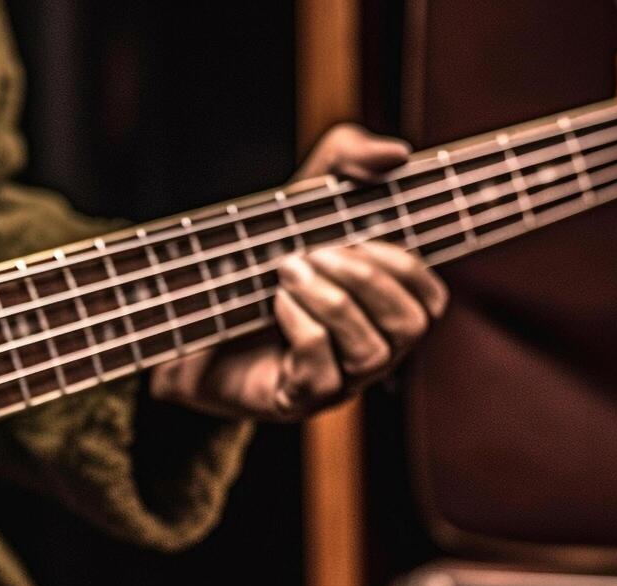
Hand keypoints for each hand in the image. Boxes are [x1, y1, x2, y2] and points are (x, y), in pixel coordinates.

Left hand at [149, 124, 448, 420]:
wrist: (186, 308)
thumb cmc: (258, 258)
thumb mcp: (301, 198)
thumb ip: (347, 160)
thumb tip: (397, 153)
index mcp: (382, 307)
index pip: (430, 299)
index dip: (406, 266)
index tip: (359, 235)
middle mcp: (371, 348)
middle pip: (410, 325)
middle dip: (365, 279)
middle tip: (312, 252)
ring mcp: (339, 380)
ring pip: (371, 351)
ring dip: (331, 301)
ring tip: (287, 272)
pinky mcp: (298, 400)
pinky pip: (323, 373)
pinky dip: (302, 328)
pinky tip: (276, 305)